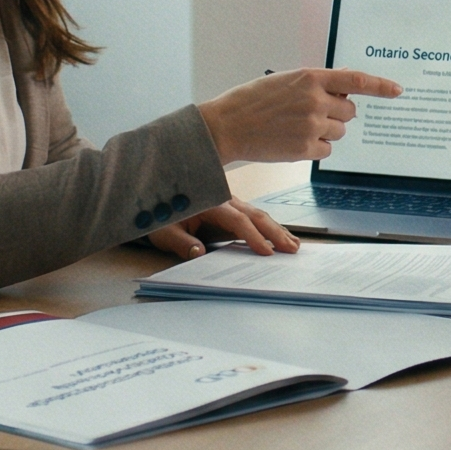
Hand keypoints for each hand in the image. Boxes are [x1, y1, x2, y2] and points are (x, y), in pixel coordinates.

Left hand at [147, 197, 300, 259]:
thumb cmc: (160, 216)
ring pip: (258, 214)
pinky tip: (281, 235)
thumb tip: (198, 251)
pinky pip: (254, 217)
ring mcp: (230, 203)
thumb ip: (181, 242)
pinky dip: (269, 226)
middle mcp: (224, 200)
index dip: (253, 237)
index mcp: (211, 204)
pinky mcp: (231, 209)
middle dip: (275, 233)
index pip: (238, 221)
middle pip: (255, 215)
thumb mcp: (164, 232)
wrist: (156, 197)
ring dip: (277, 229)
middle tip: (292, 248)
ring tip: (294, 244)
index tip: (266, 252)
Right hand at [199, 69, 401, 164]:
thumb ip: (316, 82)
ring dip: (326, 132)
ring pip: (339, 132)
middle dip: (338, 114)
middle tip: (313, 115)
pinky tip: (294, 142)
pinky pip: (327, 151)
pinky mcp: (305, 149)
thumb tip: (345, 81)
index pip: (355, 79)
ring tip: (297, 127)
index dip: (380, 86)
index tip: (397, 90)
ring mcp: (312, 125)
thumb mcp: (286, 81)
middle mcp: (315, 100)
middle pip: (349, 111)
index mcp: (310, 77)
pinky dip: (316, 149)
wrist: (227, 125)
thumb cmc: (253, 101)